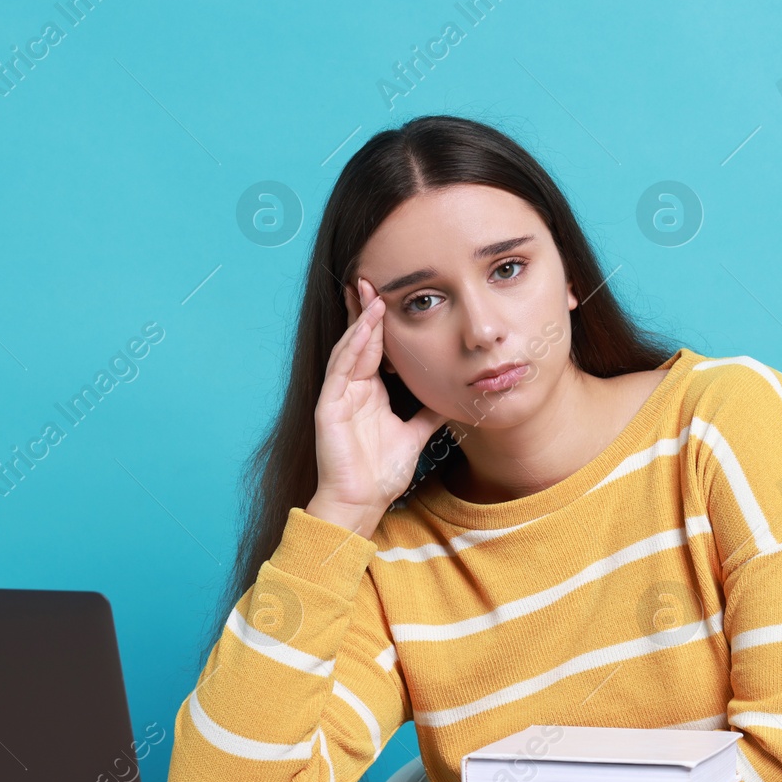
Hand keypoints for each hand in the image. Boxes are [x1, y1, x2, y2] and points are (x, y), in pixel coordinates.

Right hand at [307, 276, 447, 537]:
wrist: (362, 503)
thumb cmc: (382, 473)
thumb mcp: (415, 434)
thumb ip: (429, 413)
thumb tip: (453, 397)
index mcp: (368, 392)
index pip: (375, 348)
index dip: (381, 323)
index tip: (390, 296)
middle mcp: (351, 389)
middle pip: (358, 341)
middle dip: (365, 310)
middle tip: (372, 279)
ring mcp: (337, 397)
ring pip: (348, 351)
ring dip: (360, 323)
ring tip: (370, 296)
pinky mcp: (328, 408)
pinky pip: (340, 372)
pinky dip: (352, 349)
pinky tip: (363, 330)